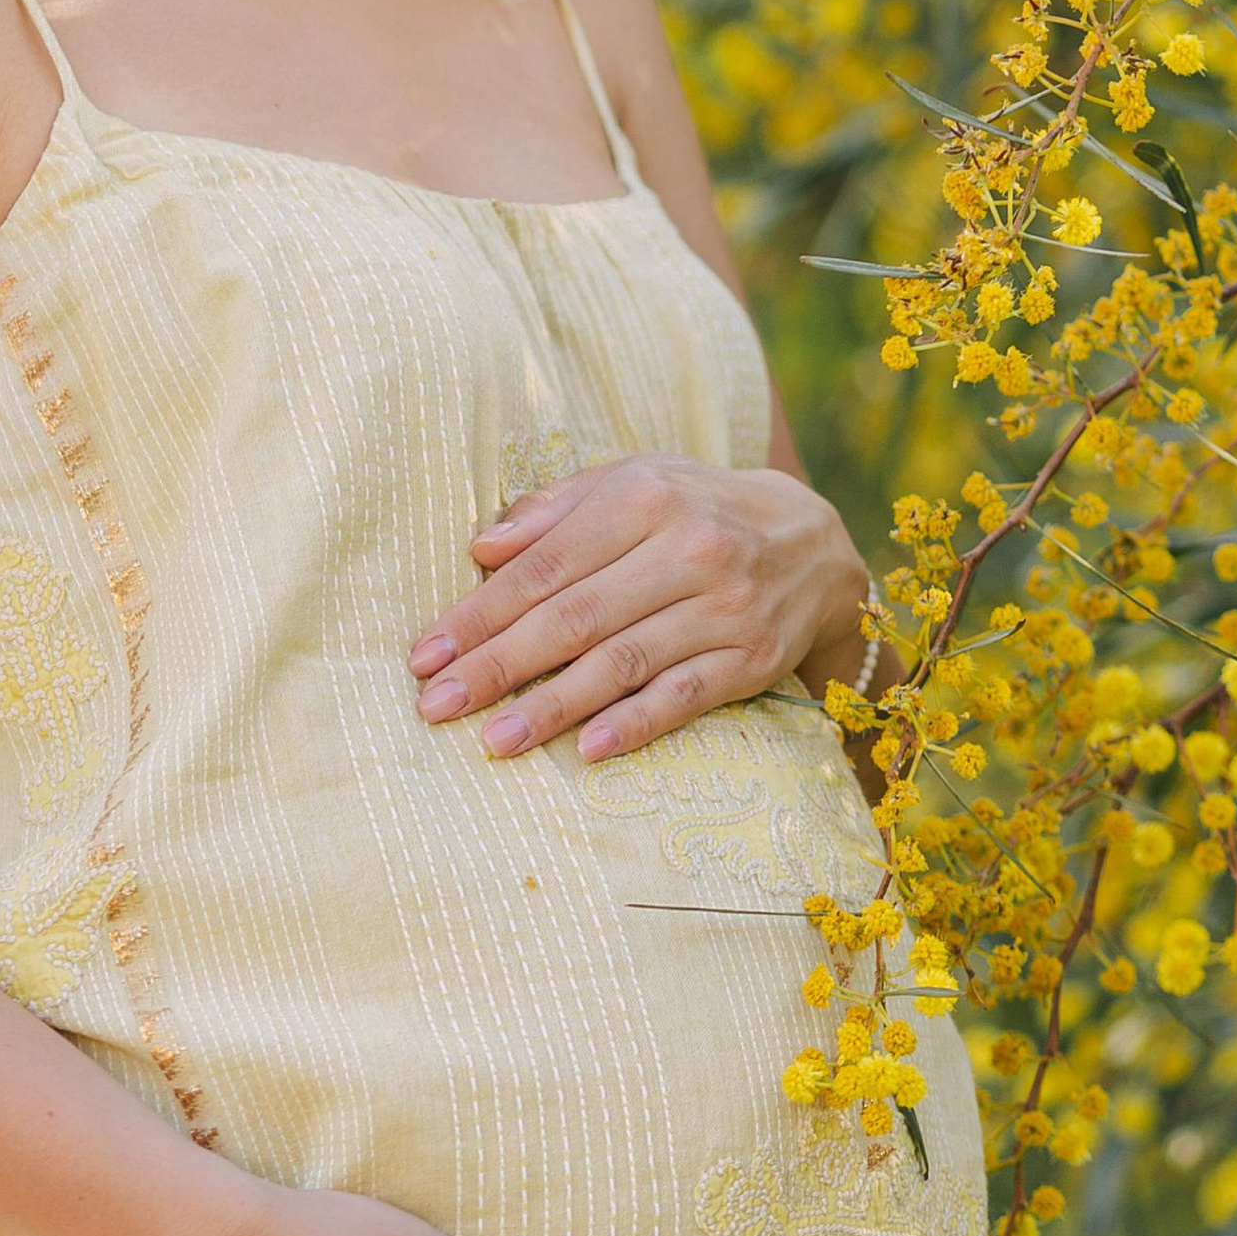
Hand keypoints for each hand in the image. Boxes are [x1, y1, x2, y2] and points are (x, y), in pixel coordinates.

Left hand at [407, 453, 870, 764]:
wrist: (811, 544)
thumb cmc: (693, 510)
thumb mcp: (631, 483)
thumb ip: (555, 510)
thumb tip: (482, 547)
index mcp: (644, 498)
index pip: (545, 565)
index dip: (480, 612)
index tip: (425, 653)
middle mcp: (687, 549)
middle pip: (575, 616)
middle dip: (498, 664)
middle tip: (437, 704)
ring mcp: (723, 607)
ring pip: (624, 662)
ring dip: (553, 706)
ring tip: (494, 741)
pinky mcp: (751, 658)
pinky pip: (685, 696)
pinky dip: (635, 725)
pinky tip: (586, 752)